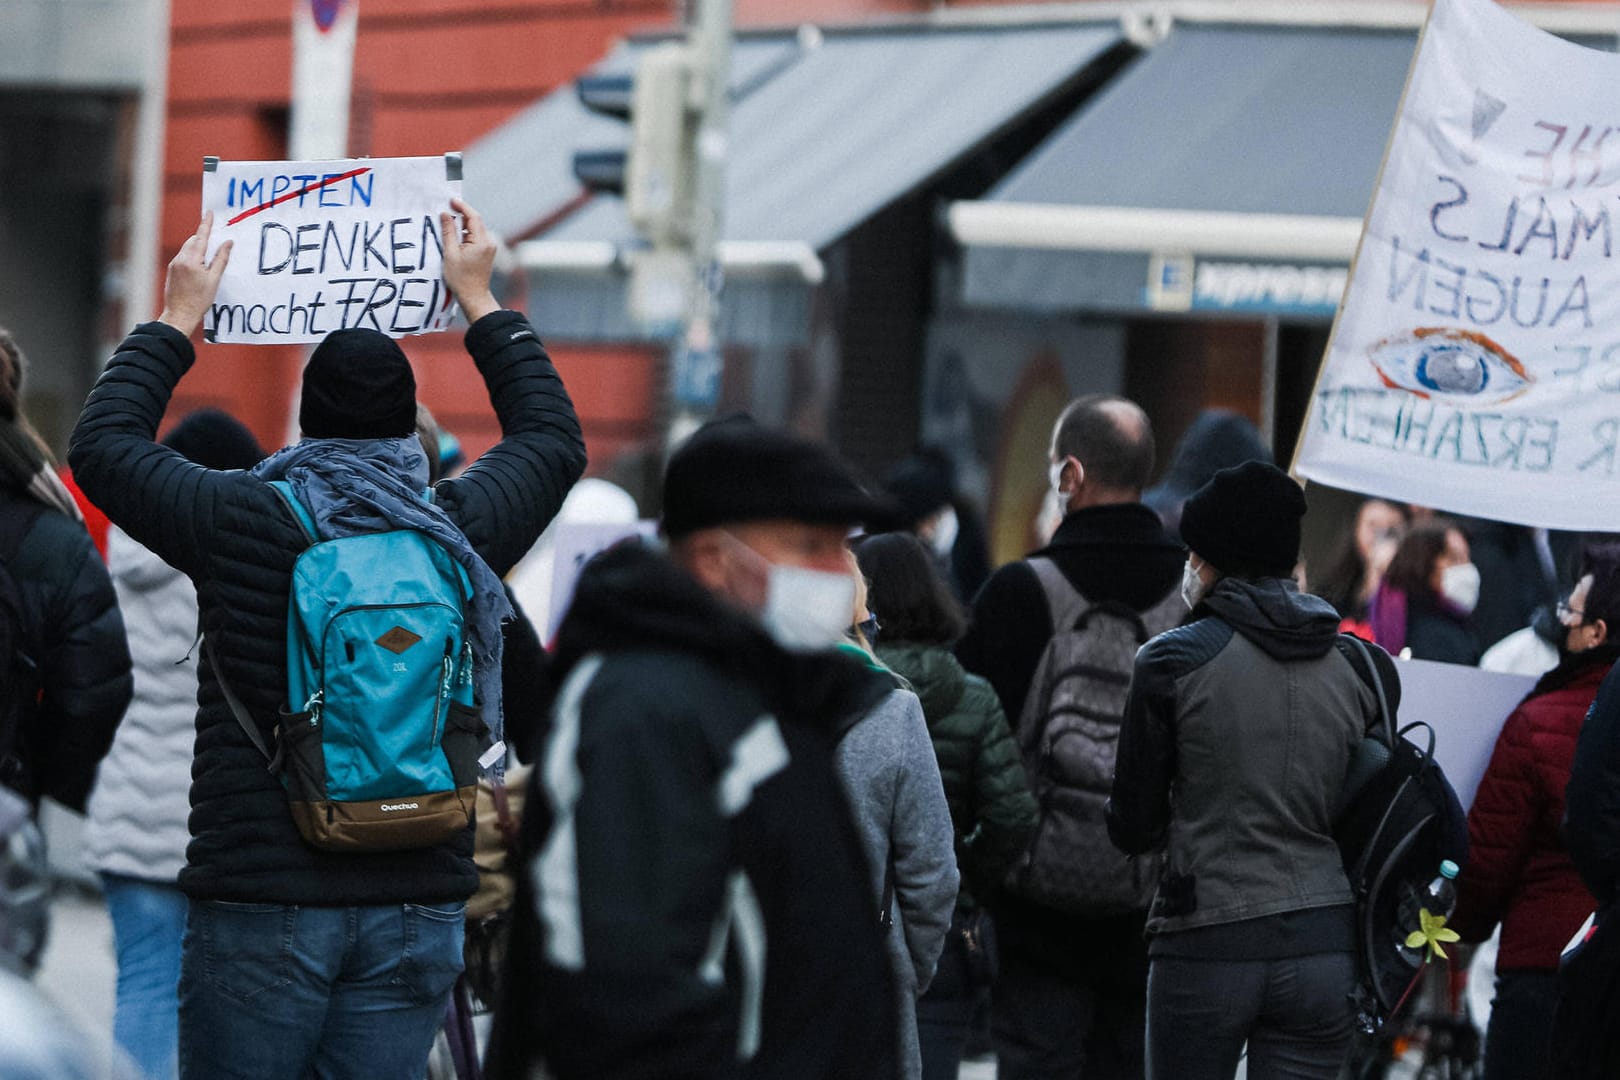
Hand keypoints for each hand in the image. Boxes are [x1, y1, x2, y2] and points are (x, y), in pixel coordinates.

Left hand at [158, 211, 231, 337]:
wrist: (180, 314)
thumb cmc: (199, 300)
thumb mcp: (214, 280)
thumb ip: (221, 259)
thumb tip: (228, 243)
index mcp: (192, 260)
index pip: (201, 237)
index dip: (206, 224)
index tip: (209, 213)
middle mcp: (180, 259)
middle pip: (193, 241)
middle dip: (203, 237)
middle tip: (215, 236)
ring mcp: (174, 264)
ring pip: (187, 248)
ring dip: (198, 247)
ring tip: (209, 255)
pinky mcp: (171, 270)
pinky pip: (183, 256)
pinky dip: (192, 255)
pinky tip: (199, 265)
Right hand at [440, 198, 499, 323]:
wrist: (474, 296)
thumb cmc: (461, 279)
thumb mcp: (450, 253)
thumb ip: (448, 232)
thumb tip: (445, 215)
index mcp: (481, 241)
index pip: (473, 217)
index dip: (462, 207)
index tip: (451, 201)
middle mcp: (489, 242)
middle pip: (475, 221)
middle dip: (462, 213)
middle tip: (447, 208)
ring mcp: (489, 247)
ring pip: (475, 228)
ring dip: (463, 223)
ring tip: (448, 221)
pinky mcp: (487, 251)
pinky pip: (476, 236)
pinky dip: (466, 232)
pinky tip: (455, 234)